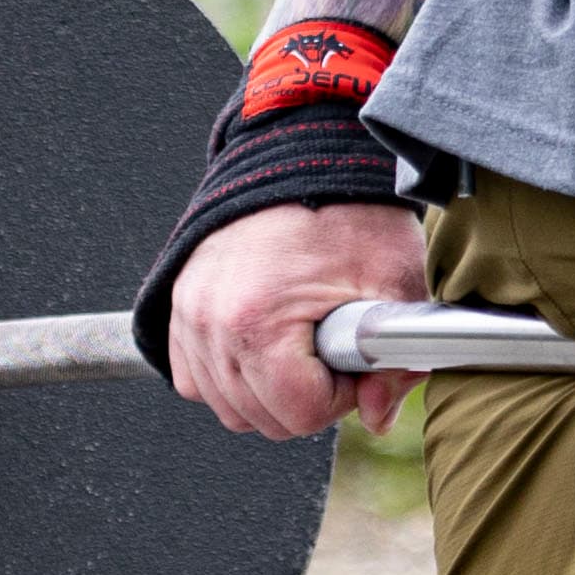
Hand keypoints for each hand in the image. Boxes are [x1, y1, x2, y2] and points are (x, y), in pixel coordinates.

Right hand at [164, 200, 428, 440]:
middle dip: (308, 398)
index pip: (300, 414)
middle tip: (333, 352)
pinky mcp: (179, 305)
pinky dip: (230, 376)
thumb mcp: (394, 279)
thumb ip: (396, 359)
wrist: (301, 155)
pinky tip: (267, 346)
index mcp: (259, 321)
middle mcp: (211, 322)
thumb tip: (379, 415)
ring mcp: (189, 314)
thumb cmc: (348, 211)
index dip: (342, 396)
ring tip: (303, 345)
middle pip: (263, 419)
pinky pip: (196, 379)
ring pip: (228, 406)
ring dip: (269, 392)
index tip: (353, 359)